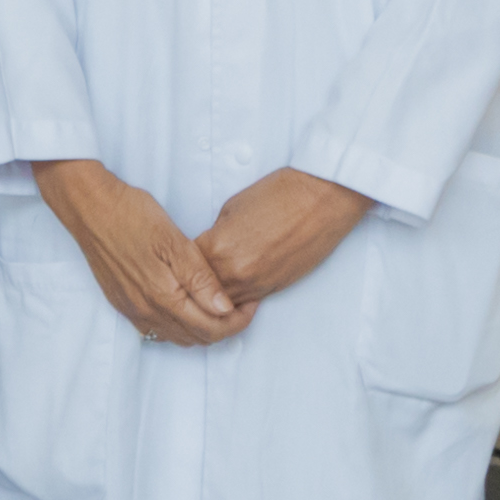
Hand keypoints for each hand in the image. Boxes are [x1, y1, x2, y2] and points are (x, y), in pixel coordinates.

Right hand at [34, 157, 245, 345]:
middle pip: (196, 338)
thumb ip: (200, 279)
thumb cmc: (131, 215)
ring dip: (201, 328)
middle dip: (224, 327)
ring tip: (216, 304)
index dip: (238, 321)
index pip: (211, 328)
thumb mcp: (173, 241)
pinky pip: (156, 329)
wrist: (89, 207)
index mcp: (163, 297)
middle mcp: (146, 312)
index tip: (251, 304)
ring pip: (176, 337)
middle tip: (240, 304)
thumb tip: (224, 309)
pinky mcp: (121, 303)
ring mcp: (131, 310)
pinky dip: (177, 325)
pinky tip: (185, 305)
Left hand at [192, 168, 371, 313]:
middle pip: (199, 293)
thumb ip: (215, 234)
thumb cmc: (280, 194)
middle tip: (187, 281)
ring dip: (213, 298)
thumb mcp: (232, 208)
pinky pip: (245, 303)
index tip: (178, 263)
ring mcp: (255, 284)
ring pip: (221, 305)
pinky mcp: (274, 289)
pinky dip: (235, 299)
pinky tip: (232, 291)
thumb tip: (208, 248)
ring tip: (207, 290)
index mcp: (218, 247)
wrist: (321, 198)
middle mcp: (234, 272)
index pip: (185, 268)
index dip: (180, 265)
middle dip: (193, 286)